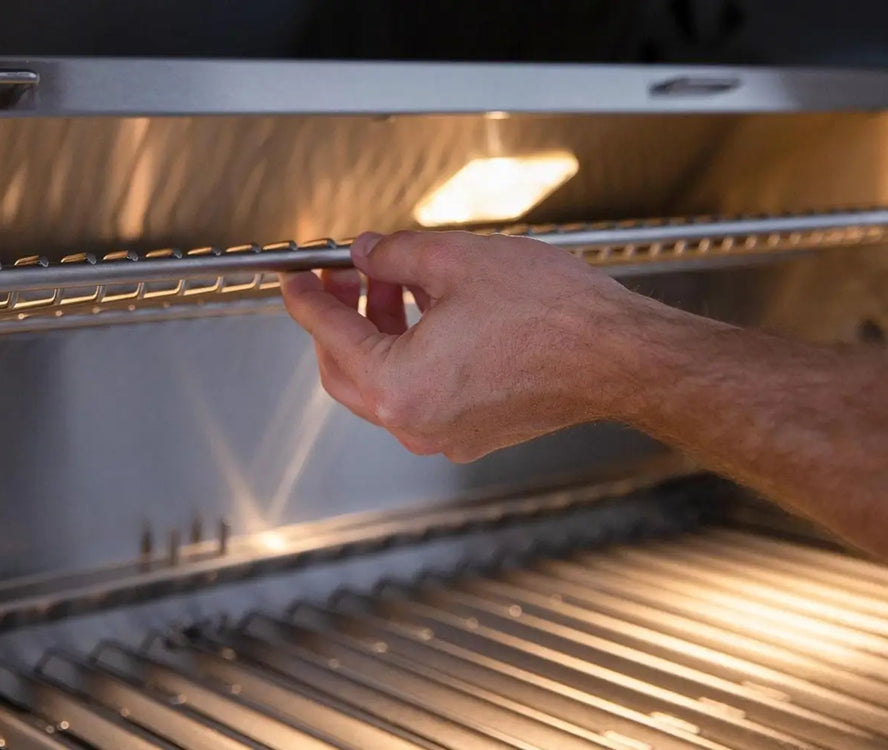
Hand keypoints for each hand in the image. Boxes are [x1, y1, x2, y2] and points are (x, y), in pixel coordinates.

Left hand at [280, 230, 648, 461]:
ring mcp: (445, 434)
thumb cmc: (555, 319)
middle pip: (346, 368)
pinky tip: (428, 312)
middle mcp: (416, 422)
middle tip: (344, 277)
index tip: (296, 280)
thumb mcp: (456, 260)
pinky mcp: (473, 432)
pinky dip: (411, 354)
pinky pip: (420, 392)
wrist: (619, 357)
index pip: (328, 335)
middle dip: (340, 317)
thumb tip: (369, 253)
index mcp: (399, 386)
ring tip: (393, 283)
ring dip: (378, 331)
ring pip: (384, 381)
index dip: (306, 299)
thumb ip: (394, 255)